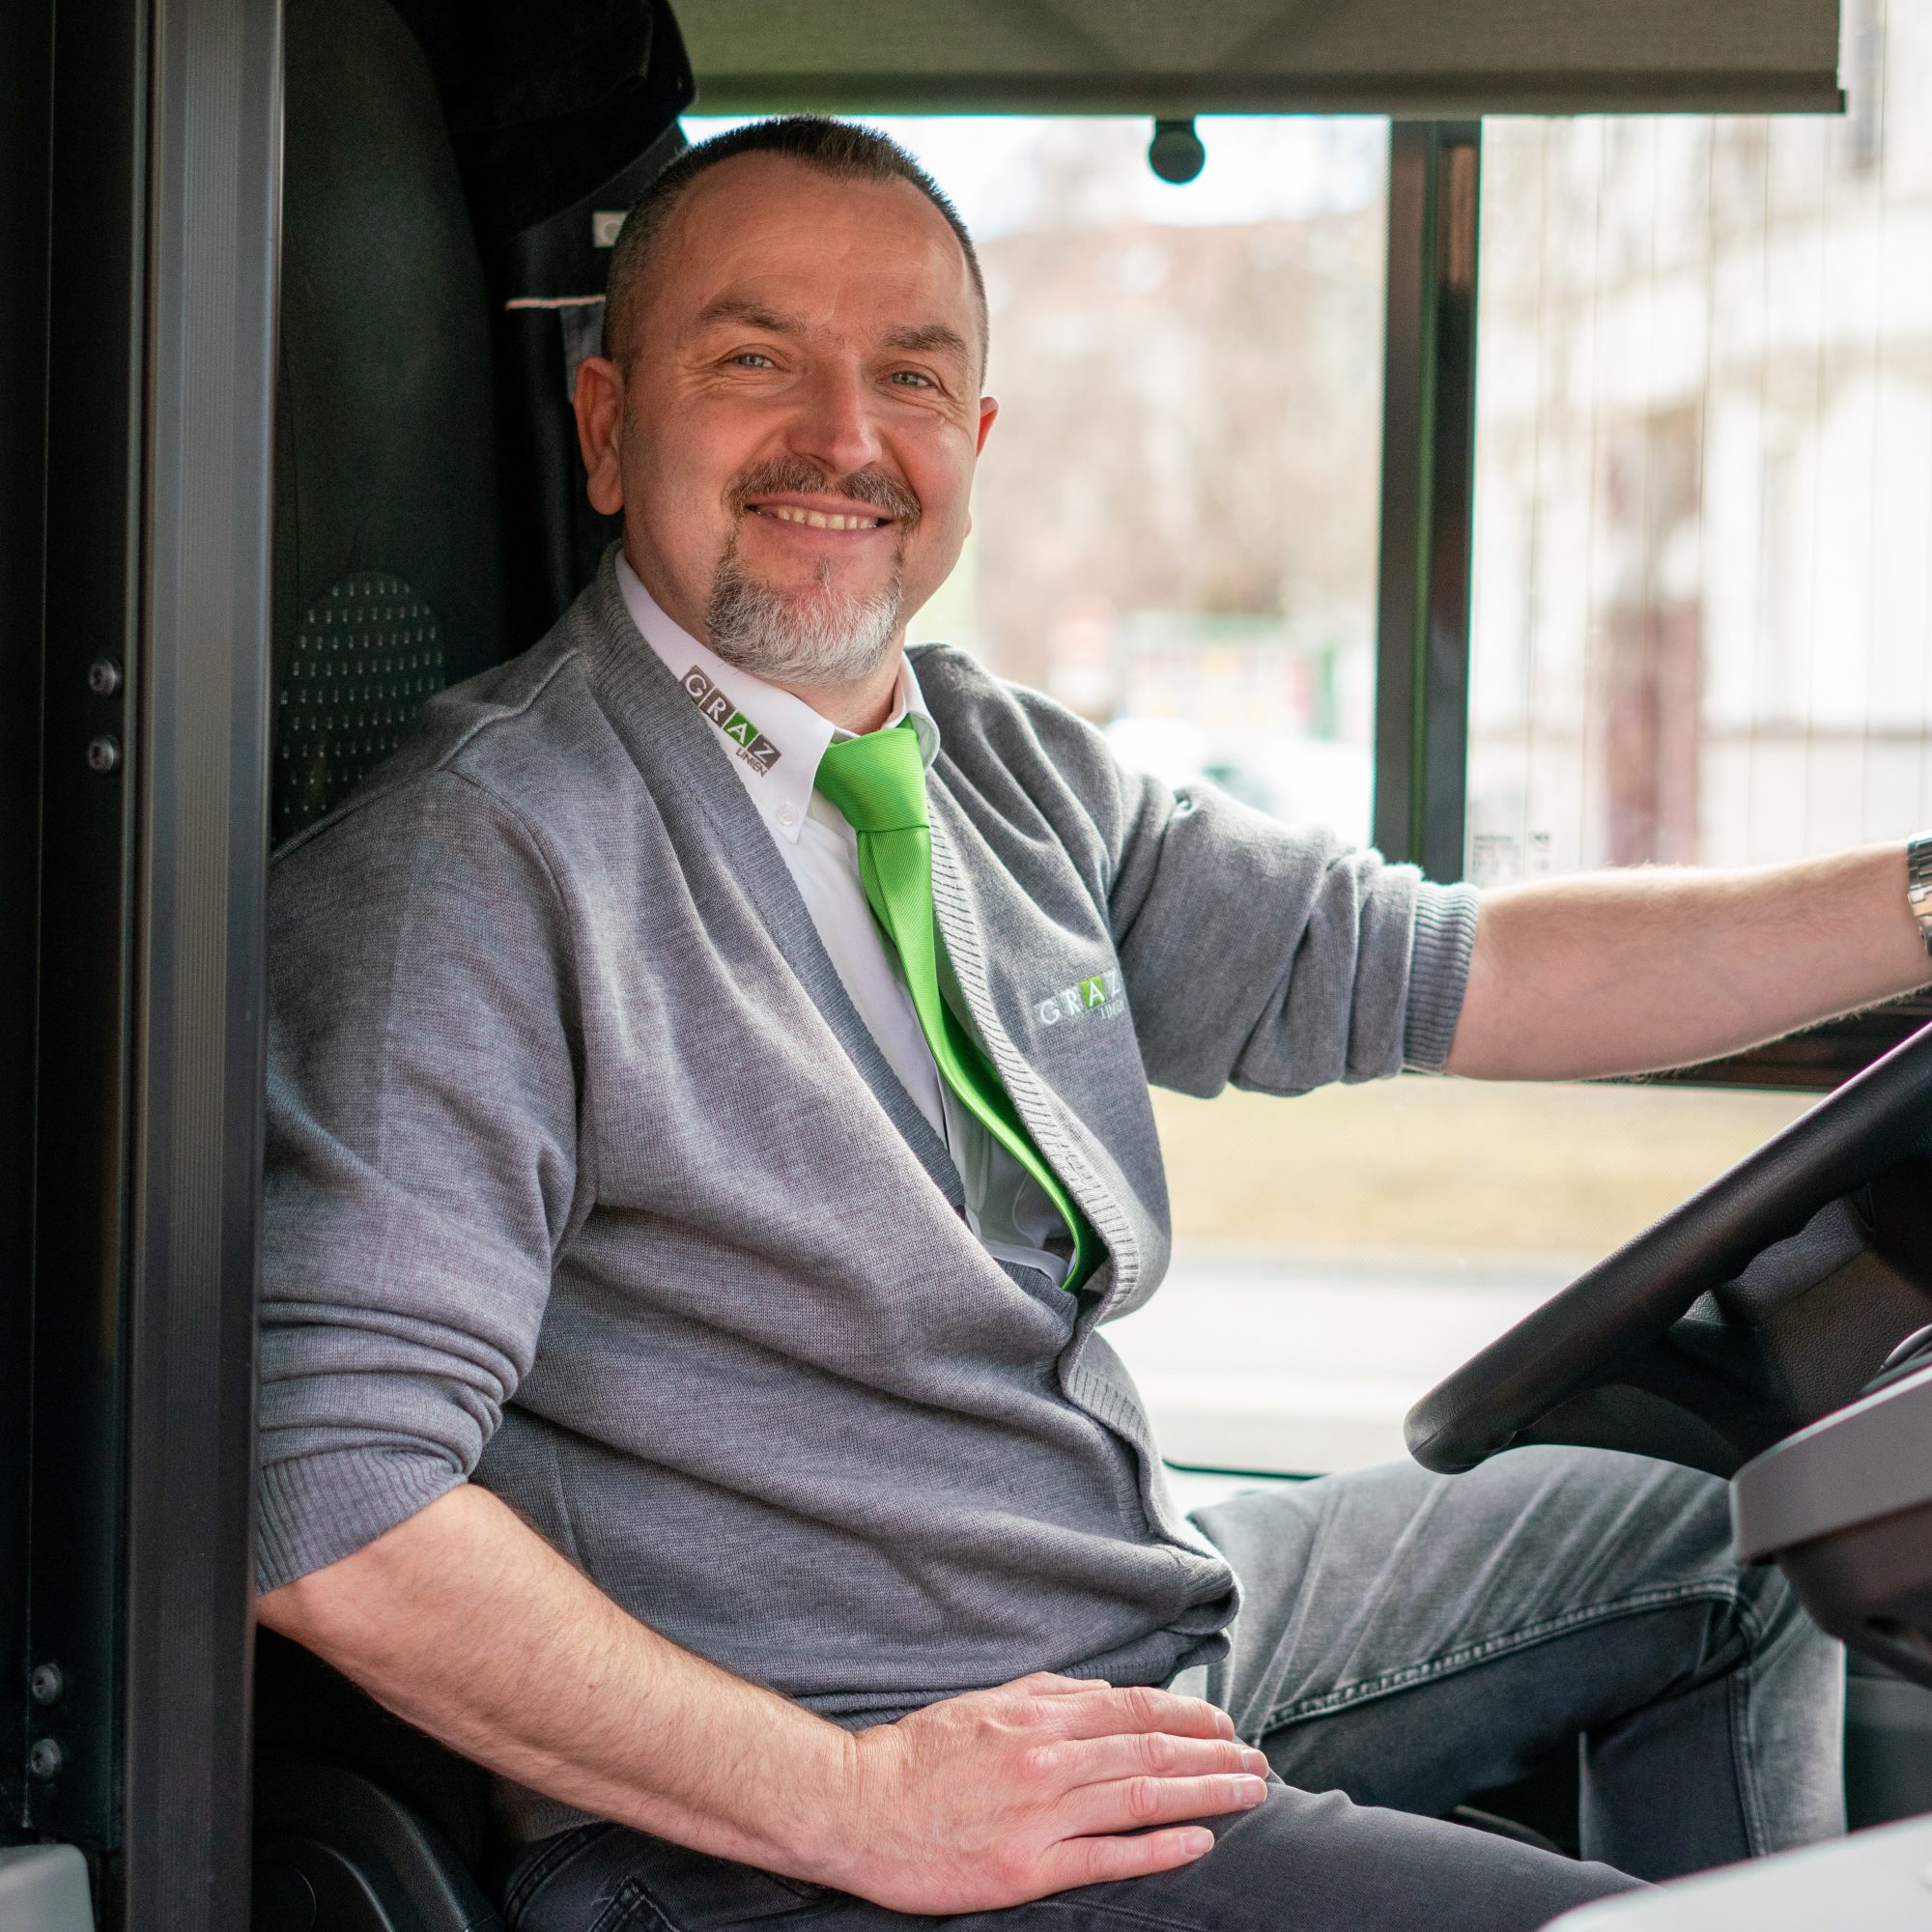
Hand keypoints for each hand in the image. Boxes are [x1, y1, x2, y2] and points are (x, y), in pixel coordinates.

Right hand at [820, 1671, 1270, 1912]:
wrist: (857, 1807)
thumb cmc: (920, 1755)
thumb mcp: (986, 1702)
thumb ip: (1051, 1696)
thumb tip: (1110, 1695)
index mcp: (1037, 1714)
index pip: (1134, 1709)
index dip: (1189, 1715)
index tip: (1227, 1723)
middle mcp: (1046, 1757)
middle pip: (1150, 1751)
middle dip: (1214, 1754)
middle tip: (1259, 1761)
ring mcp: (1038, 1814)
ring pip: (1140, 1798)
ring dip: (1205, 1794)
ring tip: (1249, 1793)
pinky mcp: (1025, 1868)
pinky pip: (1107, 1857)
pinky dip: (1160, 1847)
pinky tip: (1200, 1841)